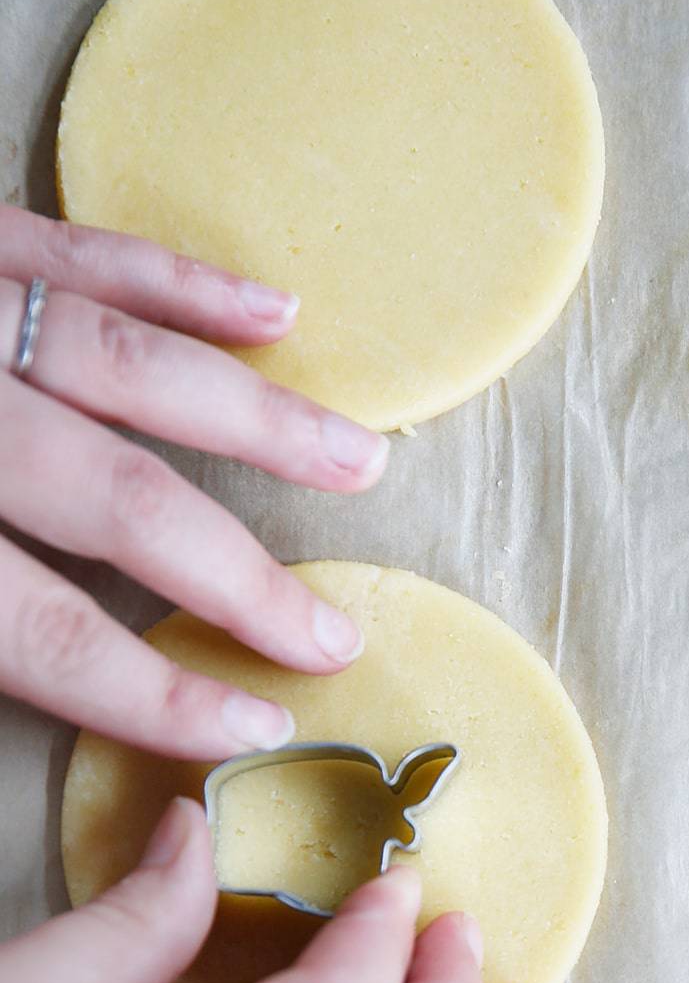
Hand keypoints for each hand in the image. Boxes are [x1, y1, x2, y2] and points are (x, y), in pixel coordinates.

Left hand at [0, 205, 391, 757]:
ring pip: (131, 367)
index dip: (151, 696)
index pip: (44, 633)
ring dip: (260, 423)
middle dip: (240, 579)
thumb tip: (31, 675)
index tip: (250, 730)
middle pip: (122, 504)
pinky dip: (183, 284)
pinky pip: (83, 252)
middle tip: (329, 635)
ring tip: (362, 462)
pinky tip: (271, 314)